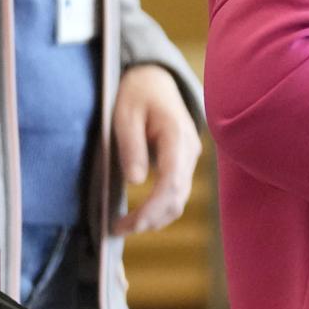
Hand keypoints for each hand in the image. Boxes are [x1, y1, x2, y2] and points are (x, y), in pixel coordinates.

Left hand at [113, 64, 201, 233]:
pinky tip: (141, 214)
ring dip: (156, 218)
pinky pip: (177, 192)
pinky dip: (160, 208)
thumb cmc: (137, 94)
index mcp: (177, 136)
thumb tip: (135, 182)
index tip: (129, 223)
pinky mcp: (184, 163)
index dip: (152, 208)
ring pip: (180, 199)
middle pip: (178, 197)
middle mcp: (190, 151)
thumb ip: (131, 147)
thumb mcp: (124, 115)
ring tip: (126, 226)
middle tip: (118, 229)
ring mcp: (190, 158)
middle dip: (150, 219)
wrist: (155, 79)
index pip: (171, 183)